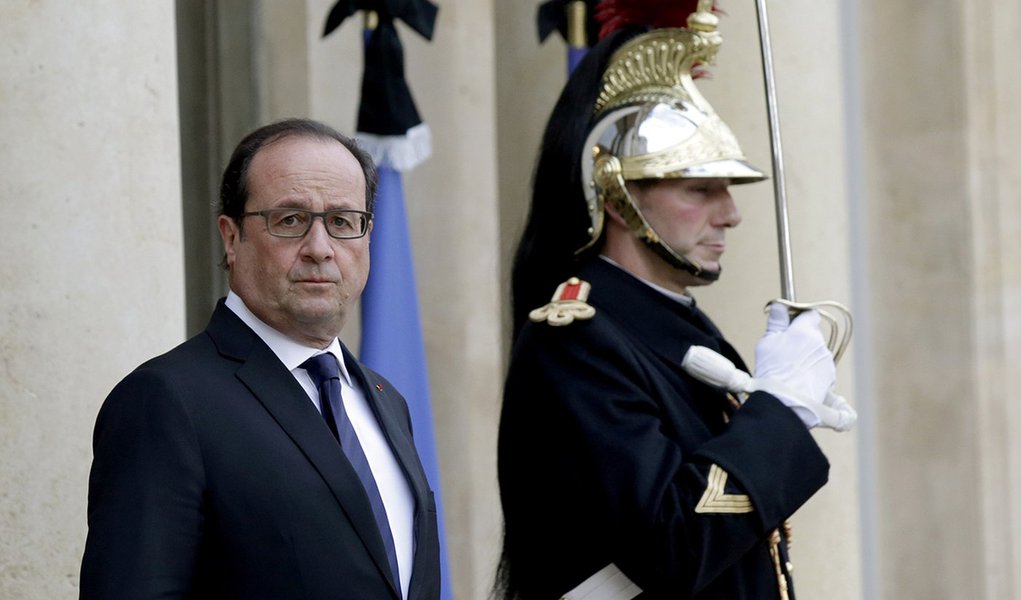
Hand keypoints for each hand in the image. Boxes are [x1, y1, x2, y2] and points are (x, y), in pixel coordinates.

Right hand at [753, 303, 837, 428]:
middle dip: (801, 341)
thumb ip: (776, 322)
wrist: (785, 402)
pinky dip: (812, 373)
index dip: (800, 318)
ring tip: (790, 371)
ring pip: (816, 354)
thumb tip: (779, 305)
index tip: (790, 325)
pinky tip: (798, 381)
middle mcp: (820, 344)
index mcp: (805, 331)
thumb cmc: (773, 371)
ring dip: (807, 358)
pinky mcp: (829, 379)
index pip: (810, 314)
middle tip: (784, 352)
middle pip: (812, 335)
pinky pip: (820, 370)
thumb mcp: (767, 342)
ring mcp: (826, 362)